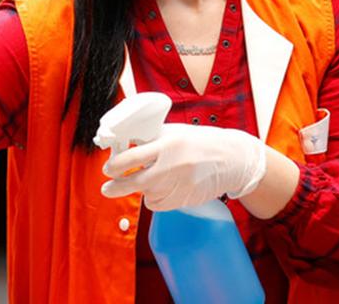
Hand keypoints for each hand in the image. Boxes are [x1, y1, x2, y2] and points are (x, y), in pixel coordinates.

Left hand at [101, 123, 266, 210]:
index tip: (108, 168)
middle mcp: (172, 166)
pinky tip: (163, 187)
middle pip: (135, 182)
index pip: (133, 157)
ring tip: (152, 178)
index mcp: (168, 144)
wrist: (231, 159)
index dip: (115, 165)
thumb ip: (150, 140)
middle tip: (107, 188)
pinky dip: (156, 198)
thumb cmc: (199, 142)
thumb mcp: (173, 133)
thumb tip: (122, 147)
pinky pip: (158, 204)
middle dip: (116, 187)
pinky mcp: (185, 200)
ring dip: (143, 189)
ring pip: (147, 194)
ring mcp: (179, 186)